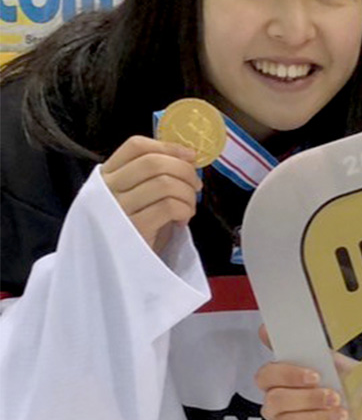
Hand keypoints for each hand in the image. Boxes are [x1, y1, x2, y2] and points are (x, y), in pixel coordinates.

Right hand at [100, 136, 201, 254]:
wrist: (117, 272)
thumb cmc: (133, 232)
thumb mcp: (136, 199)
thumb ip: (152, 178)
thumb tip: (188, 158)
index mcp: (106, 176)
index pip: (135, 146)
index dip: (168, 146)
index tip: (190, 155)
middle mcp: (107, 189)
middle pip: (154, 162)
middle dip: (184, 170)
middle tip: (196, 185)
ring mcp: (118, 209)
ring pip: (165, 183)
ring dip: (187, 194)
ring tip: (188, 208)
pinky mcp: (133, 229)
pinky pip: (170, 207)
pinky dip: (185, 210)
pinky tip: (181, 222)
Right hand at [256, 327, 361, 419]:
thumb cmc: (351, 391)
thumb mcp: (338, 366)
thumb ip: (313, 348)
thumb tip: (283, 326)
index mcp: (283, 382)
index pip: (266, 375)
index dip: (287, 375)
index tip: (315, 376)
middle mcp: (277, 406)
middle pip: (274, 401)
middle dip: (308, 399)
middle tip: (335, 398)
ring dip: (317, 419)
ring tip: (341, 416)